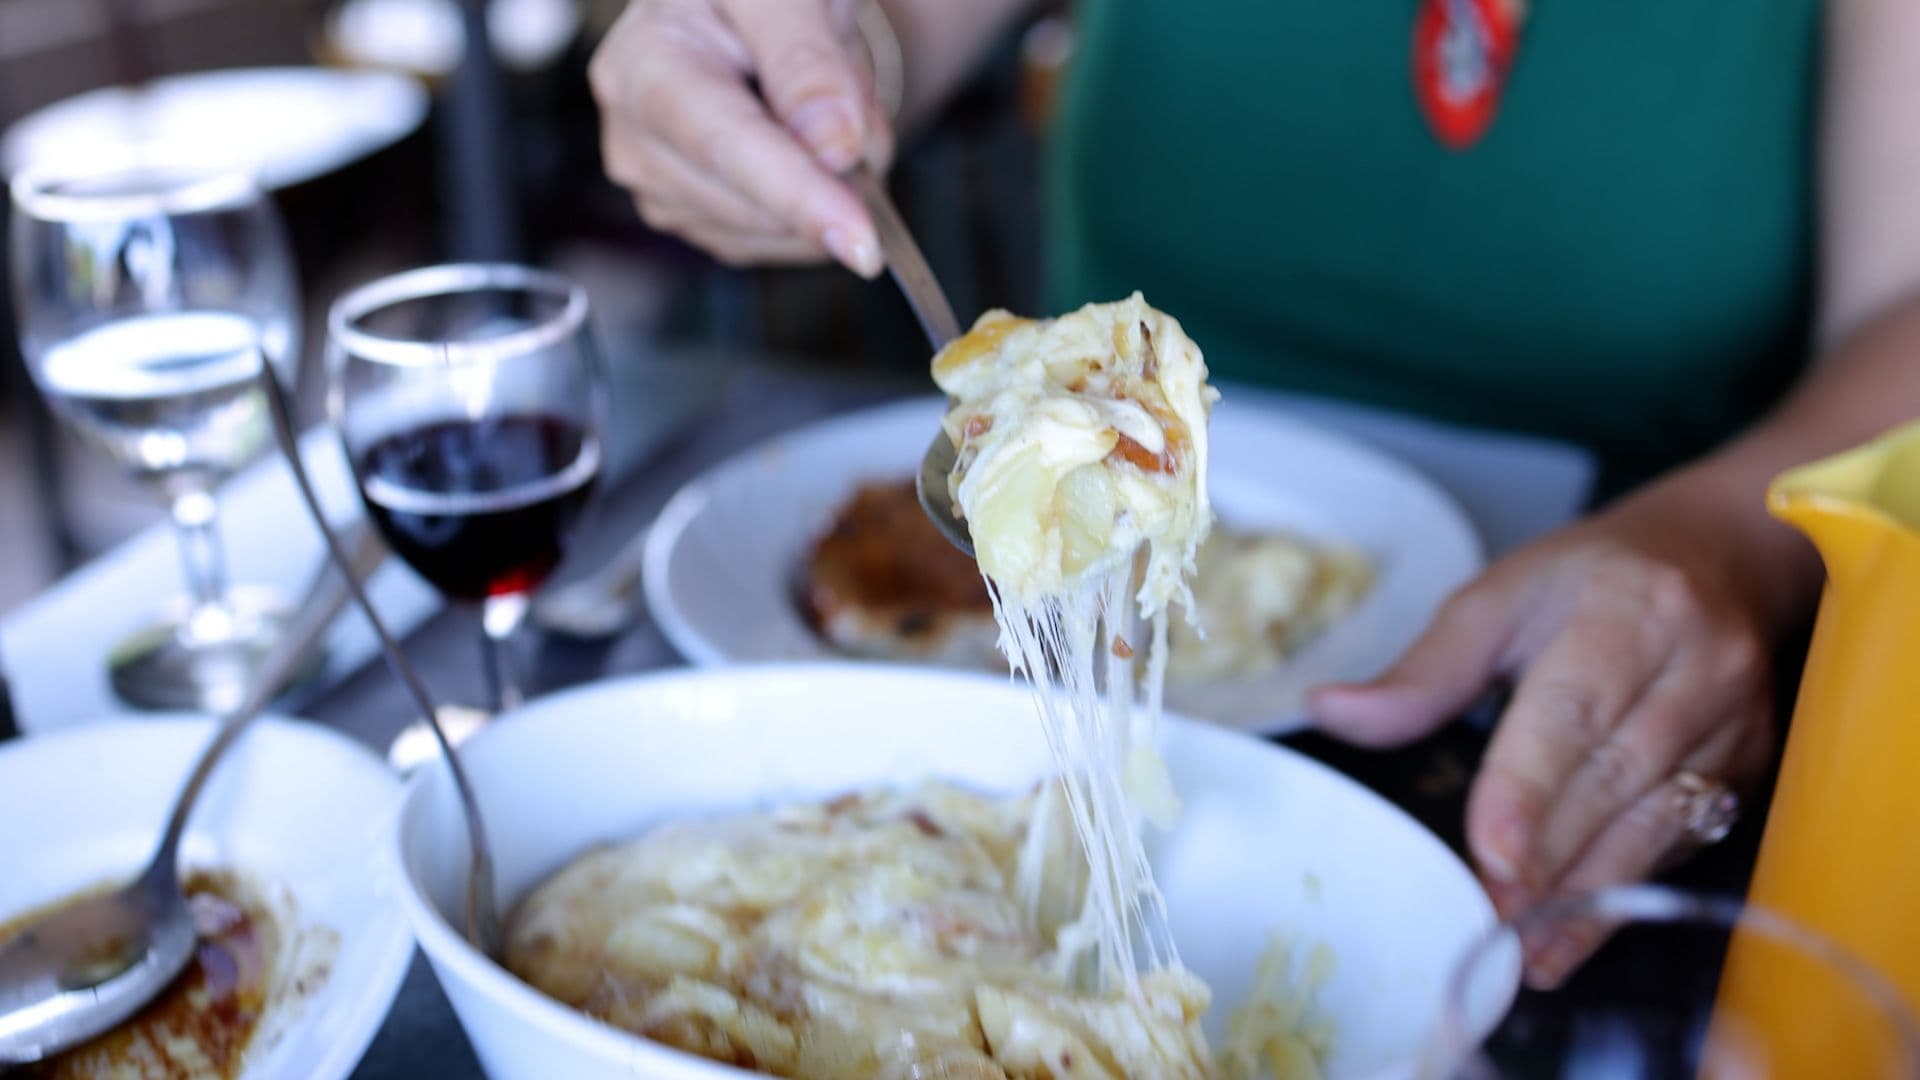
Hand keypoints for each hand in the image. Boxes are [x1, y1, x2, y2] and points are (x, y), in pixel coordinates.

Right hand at [589, 0, 891, 275]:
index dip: (797, 196)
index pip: (727, 144)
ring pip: (771, 233)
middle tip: (857, 102)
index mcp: (646, 60)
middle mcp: (634, 130)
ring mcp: (655, 182)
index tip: (859, 242)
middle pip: (753, 203)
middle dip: (831, 176)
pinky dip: (813, 209)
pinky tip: (809, 150)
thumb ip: (808, 62)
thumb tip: (831, 148)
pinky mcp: (687, 215)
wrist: (755, 11)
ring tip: (828, 110)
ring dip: (829, 190)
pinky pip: (773, 243)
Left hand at [1310, 477, 1796, 986]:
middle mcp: (1698, 663)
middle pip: (1617, 776)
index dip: (1530, 787)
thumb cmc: (1587, 581)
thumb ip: (1421, 670)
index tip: (1492, 853)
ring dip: (1591, 895)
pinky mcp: (1749, 765)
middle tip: (1493, 919)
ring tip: (1530, 949)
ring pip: (1658, 821)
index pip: (1573, 710)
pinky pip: (1685, 840)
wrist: (1714, 558)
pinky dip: (1626, 892)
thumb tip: (1329, 711)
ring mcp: (1733, 719)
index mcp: (1628, 607)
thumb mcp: (1496, 600)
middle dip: (1551, 857)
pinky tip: (1578, 933)